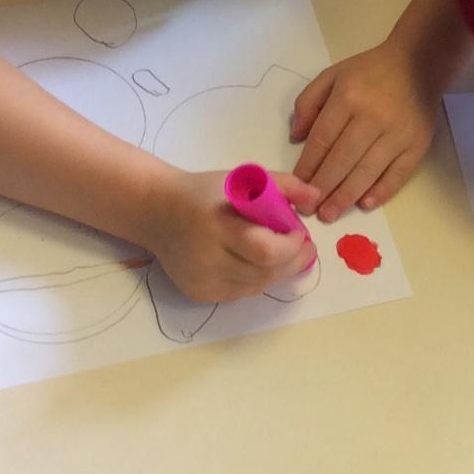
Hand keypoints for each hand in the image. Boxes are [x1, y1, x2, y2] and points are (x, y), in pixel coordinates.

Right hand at [140, 167, 319, 303]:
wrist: (157, 212)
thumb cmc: (205, 193)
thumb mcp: (242, 180)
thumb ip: (283, 185)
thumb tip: (316, 197)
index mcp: (217, 225)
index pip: (264, 250)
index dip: (290, 247)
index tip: (299, 233)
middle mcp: (206, 258)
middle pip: (264, 273)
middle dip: (292, 262)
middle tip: (303, 247)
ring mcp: (201, 280)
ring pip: (256, 287)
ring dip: (277, 272)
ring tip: (281, 252)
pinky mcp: (198, 293)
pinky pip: (240, 293)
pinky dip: (255, 280)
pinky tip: (255, 263)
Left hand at [290, 38, 440, 221]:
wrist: (418, 64)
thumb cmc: (370, 72)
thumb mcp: (332, 75)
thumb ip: (308, 102)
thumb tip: (296, 138)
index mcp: (348, 97)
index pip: (322, 140)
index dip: (308, 166)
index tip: (297, 186)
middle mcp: (372, 117)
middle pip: (342, 160)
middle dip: (323, 188)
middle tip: (309, 209)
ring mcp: (397, 133)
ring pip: (367, 171)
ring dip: (346, 196)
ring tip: (330, 213)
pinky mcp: (417, 145)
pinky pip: (398, 174)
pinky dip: (382, 191)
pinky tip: (365, 204)